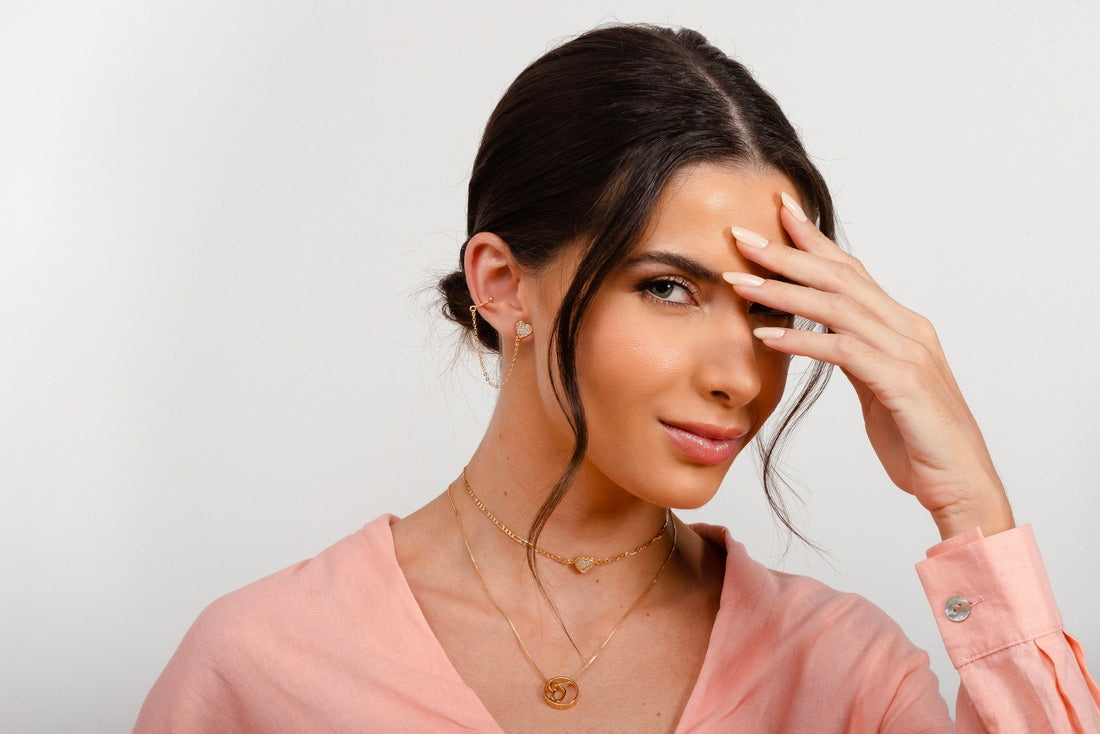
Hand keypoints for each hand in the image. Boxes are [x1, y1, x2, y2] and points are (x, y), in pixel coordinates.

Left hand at [724, 193, 1013, 540]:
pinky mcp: (902, 383)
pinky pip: (843, 352)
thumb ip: (857, 358)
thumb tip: (824, 338)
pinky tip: (767, 334)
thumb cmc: (919, 441)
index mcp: (902, 326)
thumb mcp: (880, 390)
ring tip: (739, 281)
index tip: (777, 215)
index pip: (851, 271)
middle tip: (743, 235)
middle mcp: (907, 329)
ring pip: (838, 306)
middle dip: (788, 253)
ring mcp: (908, 353)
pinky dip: (802, 339)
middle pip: (840, 277)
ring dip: (783, 291)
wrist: (962, 485)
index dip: (814, 241)